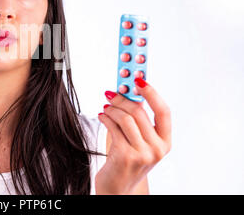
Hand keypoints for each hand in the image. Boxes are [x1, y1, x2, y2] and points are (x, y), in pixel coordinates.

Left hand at [95, 78, 171, 194]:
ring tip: (105, 108)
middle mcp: (157, 148)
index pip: (163, 111)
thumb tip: (128, 92)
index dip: (152, 93)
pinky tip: (102, 116)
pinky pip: (114, 127)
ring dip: (112, 108)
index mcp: (165, 142)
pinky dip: (105, 117)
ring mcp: (143, 153)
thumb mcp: (140, 141)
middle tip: (111, 93)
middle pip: (140, 111)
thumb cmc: (127, 161)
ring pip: (125, 117)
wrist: (117, 188)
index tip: (139, 79)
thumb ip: (139, 120)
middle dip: (123, 98)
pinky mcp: (126, 155)